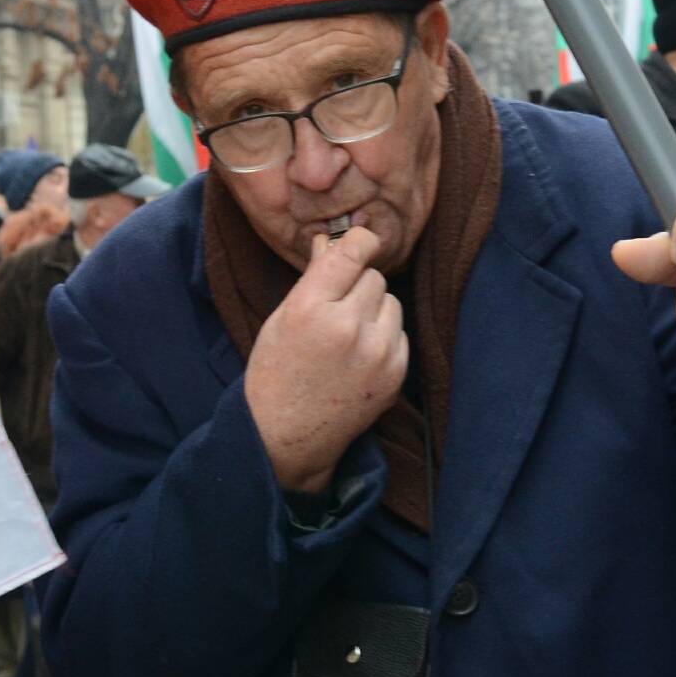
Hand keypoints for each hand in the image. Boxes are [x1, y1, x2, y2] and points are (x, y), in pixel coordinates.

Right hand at [245, 226, 406, 493]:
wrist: (285, 435)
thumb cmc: (275, 372)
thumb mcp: (281, 318)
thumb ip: (312, 278)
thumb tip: (330, 241)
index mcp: (311, 308)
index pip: (352, 252)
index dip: (359, 242)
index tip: (361, 242)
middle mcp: (348, 327)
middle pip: (374, 277)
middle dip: (357, 285)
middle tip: (336, 307)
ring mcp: (376, 352)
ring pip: (391, 301)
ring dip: (373, 310)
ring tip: (347, 334)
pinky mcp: (395, 373)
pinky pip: (399, 332)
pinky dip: (384, 337)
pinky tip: (358, 357)